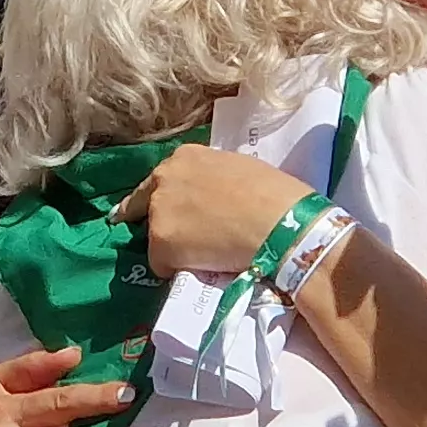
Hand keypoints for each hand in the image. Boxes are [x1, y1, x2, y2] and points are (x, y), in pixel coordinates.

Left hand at [112, 146, 316, 276]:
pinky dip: (180, 270)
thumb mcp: (238, 169)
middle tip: (173, 238)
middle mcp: (163, 179)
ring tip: (208, 254)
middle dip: (158, 222)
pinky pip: (164, 265)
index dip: (164, 198)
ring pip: (158, 238)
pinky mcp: (160, 244)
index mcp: (185, 157)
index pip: (161, 179)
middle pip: (147, 206)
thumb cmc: (274, 195)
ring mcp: (159, 212)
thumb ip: (211, 179)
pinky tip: (206, 266)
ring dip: (176, 248)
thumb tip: (210, 197)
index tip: (163, 210)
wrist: (280, 223)